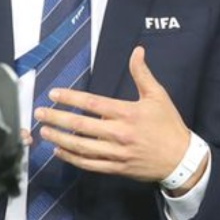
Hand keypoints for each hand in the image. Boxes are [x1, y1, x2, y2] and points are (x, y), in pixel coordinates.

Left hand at [35, 47, 199, 188]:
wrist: (181, 160)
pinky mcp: (116, 168)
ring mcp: (116, 153)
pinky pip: (89, 164)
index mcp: (127, 113)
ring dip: (60, 138)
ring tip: (44, 131)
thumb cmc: (169, 125)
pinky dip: (72, 158)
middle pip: (81, 126)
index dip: (70, 98)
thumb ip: (143, 74)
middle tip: (39, 113)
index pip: (92, 104)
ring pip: (81, 147)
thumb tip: (137, 51)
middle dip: (57, 118)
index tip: (54, 94)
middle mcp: (119, 133)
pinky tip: (60, 151)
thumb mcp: (158, 96)